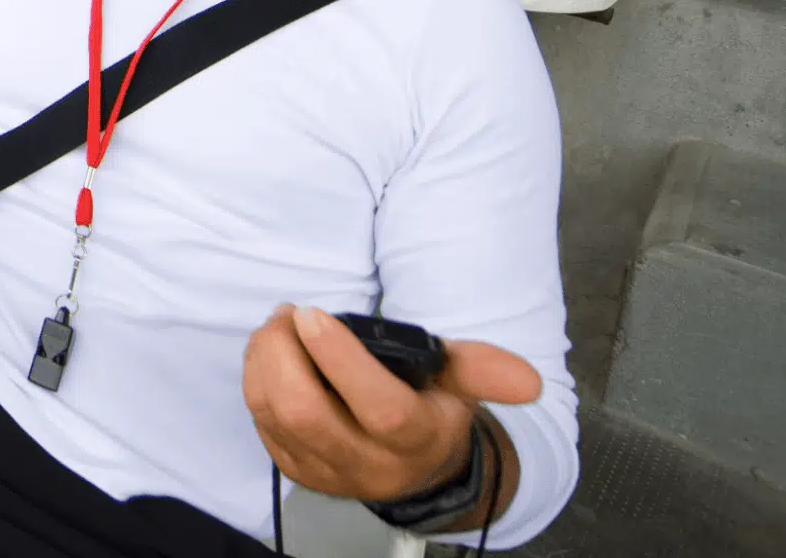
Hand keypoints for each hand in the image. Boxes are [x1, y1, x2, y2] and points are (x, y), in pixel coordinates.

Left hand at [243, 305, 540, 508]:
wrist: (414, 469)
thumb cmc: (431, 410)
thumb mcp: (461, 386)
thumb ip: (484, 372)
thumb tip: (529, 382)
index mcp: (416, 441)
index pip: (378, 408)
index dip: (340, 359)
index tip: (314, 314)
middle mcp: (369, 464)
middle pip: (307, 414)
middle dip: (283, 354)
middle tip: (288, 315)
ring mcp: (327, 471)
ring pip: (275, 416)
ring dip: (263, 361)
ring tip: (278, 327)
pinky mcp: (296, 470)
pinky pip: (261, 423)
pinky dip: (256, 380)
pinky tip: (271, 354)